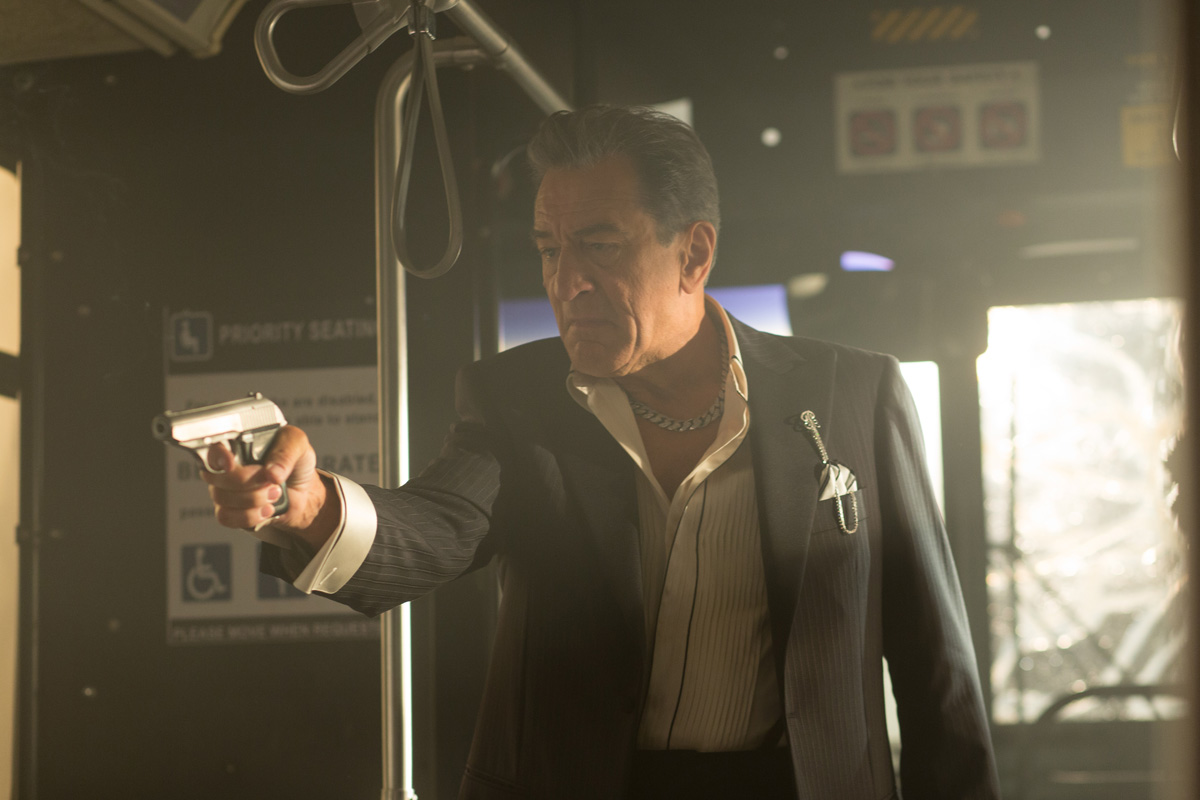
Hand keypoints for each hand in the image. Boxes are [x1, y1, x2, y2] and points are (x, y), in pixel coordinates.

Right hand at [201, 425, 339, 550]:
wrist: (305, 492)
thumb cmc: (296, 463)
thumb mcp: (297, 445)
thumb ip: (286, 453)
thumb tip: (271, 473)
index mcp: (238, 445)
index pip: (214, 448)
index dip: (218, 456)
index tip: (231, 464)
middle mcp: (226, 468)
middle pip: (216, 476)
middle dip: (248, 481)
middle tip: (272, 480)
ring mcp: (225, 490)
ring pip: (222, 498)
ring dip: (254, 499)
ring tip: (275, 493)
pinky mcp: (230, 512)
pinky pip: (227, 517)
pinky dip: (250, 516)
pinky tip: (267, 510)